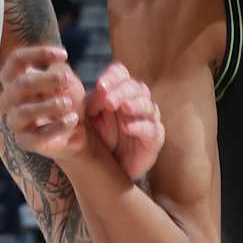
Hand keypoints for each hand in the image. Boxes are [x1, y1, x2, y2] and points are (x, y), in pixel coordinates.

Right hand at [0, 42, 87, 161]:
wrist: (75, 129)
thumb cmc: (66, 98)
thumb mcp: (66, 80)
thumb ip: (60, 71)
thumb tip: (57, 65)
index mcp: (15, 78)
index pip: (16, 60)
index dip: (38, 53)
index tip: (64, 55)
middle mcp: (9, 98)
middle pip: (20, 84)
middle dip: (46, 80)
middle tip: (66, 79)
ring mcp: (14, 120)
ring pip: (24, 112)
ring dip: (49, 106)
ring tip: (69, 104)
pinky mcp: (24, 141)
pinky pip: (37, 136)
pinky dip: (58, 127)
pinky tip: (73, 119)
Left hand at [86, 61, 164, 182]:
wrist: (105, 169)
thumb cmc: (97, 139)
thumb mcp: (87, 118)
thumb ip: (88, 103)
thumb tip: (89, 89)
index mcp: (119, 91)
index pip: (121, 74)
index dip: (113, 76)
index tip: (100, 86)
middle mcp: (137, 101)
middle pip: (135, 87)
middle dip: (121, 92)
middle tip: (108, 102)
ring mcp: (148, 119)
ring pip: (148, 105)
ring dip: (134, 104)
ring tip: (123, 108)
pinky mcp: (154, 139)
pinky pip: (151, 129)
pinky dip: (139, 126)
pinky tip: (127, 128)